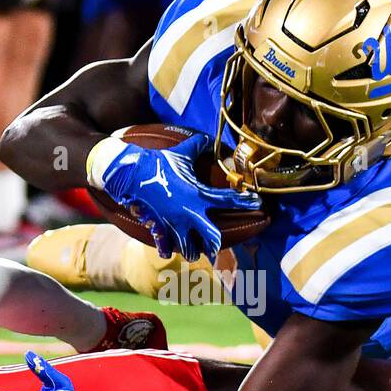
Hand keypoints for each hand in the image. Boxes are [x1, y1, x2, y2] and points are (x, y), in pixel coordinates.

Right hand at [92, 132, 260, 261]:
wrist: (132, 173)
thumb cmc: (158, 162)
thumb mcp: (181, 153)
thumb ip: (198, 146)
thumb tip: (208, 138)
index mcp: (198, 195)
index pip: (227, 199)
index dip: (244, 201)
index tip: (258, 203)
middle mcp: (189, 213)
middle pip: (212, 236)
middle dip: (216, 244)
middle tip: (217, 249)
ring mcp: (174, 223)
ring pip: (188, 247)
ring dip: (192, 250)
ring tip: (194, 251)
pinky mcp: (159, 228)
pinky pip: (164, 246)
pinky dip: (166, 250)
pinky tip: (168, 252)